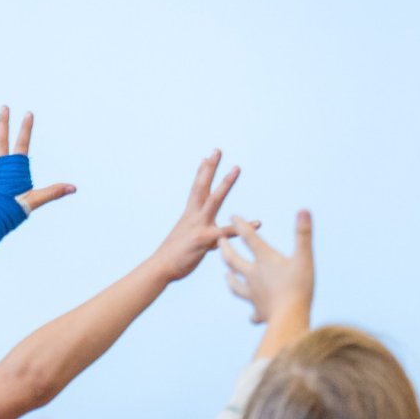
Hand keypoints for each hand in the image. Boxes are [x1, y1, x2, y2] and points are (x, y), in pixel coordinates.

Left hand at [0, 106, 74, 212]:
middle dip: (4, 122)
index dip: (26, 128)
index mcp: (14, 168)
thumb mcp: (34, 200)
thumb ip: (53, 192)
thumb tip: (73, 187)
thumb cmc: (10, 210)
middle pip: (2, 139)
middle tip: (4, 107)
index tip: (28, 113)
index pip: (22, 143)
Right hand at [149, 151, 248, 282]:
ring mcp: (198, 226)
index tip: (207, 156)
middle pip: (202, 186)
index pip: (196, 188)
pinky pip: (225, 232)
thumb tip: (217, 235)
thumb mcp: (189, 238)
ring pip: (213, 199)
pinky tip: (258, 223)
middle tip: (217, 150)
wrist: (160, 268)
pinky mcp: (203, 240)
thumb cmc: (176, 255)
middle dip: (210, 168)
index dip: (202, 171)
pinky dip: (241, 228)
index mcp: (190, 214)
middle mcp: (193, 216)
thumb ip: (204, 233)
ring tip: (236, 168)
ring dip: (225, 183)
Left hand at [220, 210, 313, 324]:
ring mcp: (254, 295)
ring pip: (236, 286)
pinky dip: (253, 314)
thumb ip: (303, 233)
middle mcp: (254, 276)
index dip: (240, 225)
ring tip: (226, 276)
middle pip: (234, 261)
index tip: (231, 215)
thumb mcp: (304, 257)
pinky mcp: (259, 311)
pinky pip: (254, 313)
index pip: (249, 238)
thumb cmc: (298, 286)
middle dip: (226, 250)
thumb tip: (303, 209)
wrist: (288, 317)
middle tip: (219, 242)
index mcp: (264, 260)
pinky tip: (252, 317)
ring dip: (231, 279)